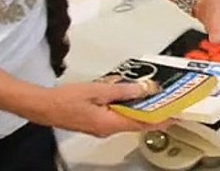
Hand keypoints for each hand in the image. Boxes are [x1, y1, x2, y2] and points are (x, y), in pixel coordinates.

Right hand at [20, 82, 170, 137]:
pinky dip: (127, 106)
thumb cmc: (66, 100)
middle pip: (137, 121)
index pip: (143, 124)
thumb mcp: (98, 91)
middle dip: (154, 112)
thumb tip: (143, 89)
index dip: (161, 119)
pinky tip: (130, 95)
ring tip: (154, 95)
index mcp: (110, 123)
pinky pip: (117, 115)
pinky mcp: (96, 121)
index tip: (176, 115)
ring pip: (128, 118)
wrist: (43, 106)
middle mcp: (108, 129)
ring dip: (140, 108)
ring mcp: (102, 127)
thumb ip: (122, 90)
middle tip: (170, 101)